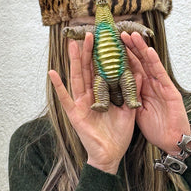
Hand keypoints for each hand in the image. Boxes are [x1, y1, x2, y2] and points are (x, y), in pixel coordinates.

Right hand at [48, 33, 136, 173]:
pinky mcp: (75, 113)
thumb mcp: (129, 110)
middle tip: (89, 34)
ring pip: (77, 77)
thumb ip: (132, 91)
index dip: (103, 56)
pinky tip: (52, 73)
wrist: (110, 156)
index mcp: (103, 94)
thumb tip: (138, 72)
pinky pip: (65, 98)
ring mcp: (81, 103)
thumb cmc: (118, 135)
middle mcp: (90, 95)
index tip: (105, 40)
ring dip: (74, 61)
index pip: (103, 70)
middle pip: (89, 69)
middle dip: (89, 52)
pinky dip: (58, 86)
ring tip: (71, 44)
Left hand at [121, 32, 189, 155]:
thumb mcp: (136, 110)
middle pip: (139, 62)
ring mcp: (162, 86)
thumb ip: (130, 97)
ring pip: (149, 64)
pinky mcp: (171, 91)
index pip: (131, 68)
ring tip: (132, 36)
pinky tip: (148, 51)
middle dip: (130, 47)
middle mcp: (152, 84)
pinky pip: (161, 74)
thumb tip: (116, 86)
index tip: (111, 45)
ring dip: (141, 49)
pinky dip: (155, 62)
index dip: (122, 56)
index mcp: (143, 88)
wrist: (172, 142)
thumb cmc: (156, 127)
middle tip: (119, 33)